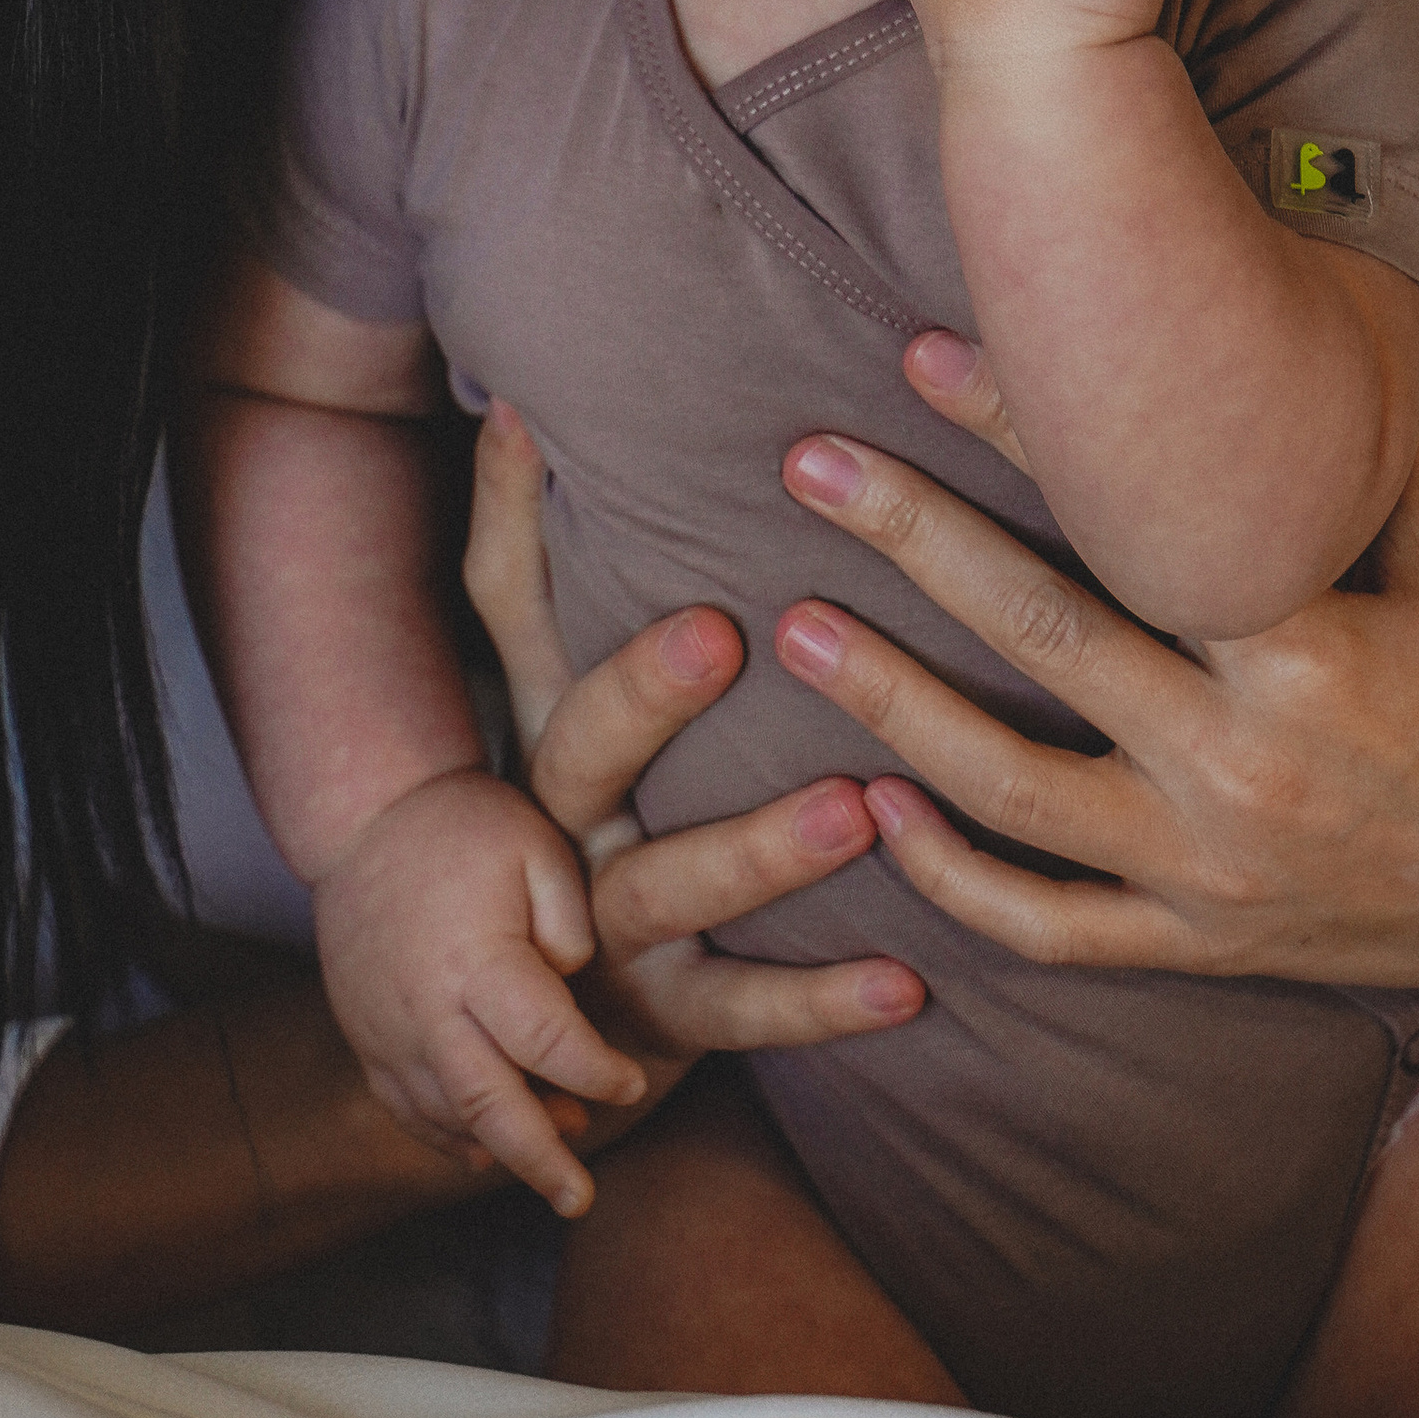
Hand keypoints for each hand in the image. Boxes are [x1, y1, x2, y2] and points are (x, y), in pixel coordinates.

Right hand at [308, 764, 646, 1215]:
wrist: (367, 818)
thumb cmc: (464, 828)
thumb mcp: (536, 846)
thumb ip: (571, 919)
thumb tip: (576, 981)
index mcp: (476, 962)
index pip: (546, 1041)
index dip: (595, 1071)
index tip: (631, 1079)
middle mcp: (427, 1011)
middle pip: (488, 1107)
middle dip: (540, 1160)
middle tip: (580, 1200)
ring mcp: (388, 1032)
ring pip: (447, 1118)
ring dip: (501, 1148)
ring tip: (555, 1160)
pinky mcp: (367, 1039)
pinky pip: (408, 1109)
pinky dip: (448, 1136)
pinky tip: (485, 1148)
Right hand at [465, 402, 926, 1077]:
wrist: (525, 1030)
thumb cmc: (581, 802)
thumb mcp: (545, 681)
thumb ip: (536, 547)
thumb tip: (519, 387)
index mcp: (538, 720)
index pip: (508, 607)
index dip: (514, 517)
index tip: (537, 422)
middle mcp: (558, 822)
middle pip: (580, 751)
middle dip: (643, 693)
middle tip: (725, 632)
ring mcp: (606, 931)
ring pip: (671, 888)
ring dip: (759, 851)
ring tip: (857, 806)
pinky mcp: (662, 1024)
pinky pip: (744, 1013)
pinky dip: (825, 1001)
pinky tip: (910, 982)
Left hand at [777, 361, 1418, 994]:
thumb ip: (1397, 395)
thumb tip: (1383, 230)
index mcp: (1310, 657)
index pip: (1131, 527)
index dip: (1022, 433)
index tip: (921, 351)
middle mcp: (1244, 774)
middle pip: (1041, 643)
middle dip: (910, 543)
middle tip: (805, 463)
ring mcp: (1214, 875)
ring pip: (1010, 800)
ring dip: (891, 710)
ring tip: (794, 631)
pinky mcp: (1205, 946)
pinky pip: (1052, 929)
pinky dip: (954, 884)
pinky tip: (876, 811)